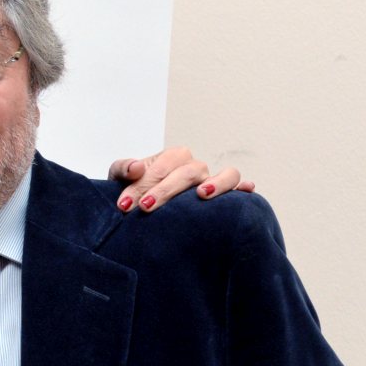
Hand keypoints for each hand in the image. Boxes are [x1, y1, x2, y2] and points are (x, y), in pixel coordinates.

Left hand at [108, 146, 253, 212]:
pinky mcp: (224, 199)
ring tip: (202, 194)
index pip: (162, 167)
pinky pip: (240, 189)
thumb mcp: (119, 178)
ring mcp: (212, 181)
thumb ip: (123, 168)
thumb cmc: (131, 190)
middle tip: (145, 207)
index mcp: (172, 157)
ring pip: (226, 175)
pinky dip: (245, 188)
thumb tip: (137, 167)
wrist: (138, 208)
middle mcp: (195, 167)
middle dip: (165, 190)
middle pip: (188, 173)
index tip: (125, 204)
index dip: (143, 184)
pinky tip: (246, 191)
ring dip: (216, 183)